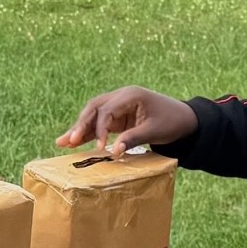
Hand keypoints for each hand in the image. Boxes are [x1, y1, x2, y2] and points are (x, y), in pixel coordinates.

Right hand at [58, 87, 196, 155]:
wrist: (184, 119)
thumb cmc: (172, 122)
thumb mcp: (154, 131)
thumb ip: (133, 139)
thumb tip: (113, 152)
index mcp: (130, 95)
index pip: (107, 110)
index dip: (100, 128)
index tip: (99, 147)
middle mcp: (120, 97)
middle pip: (94, 108)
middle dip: (81, 125)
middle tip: (68, 140)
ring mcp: (117, 105)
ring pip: (92, 114)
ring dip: (79, 128)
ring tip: (62, 142)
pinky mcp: (117, 116)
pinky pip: (98, 122)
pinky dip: (87, 132)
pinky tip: (73, 141)